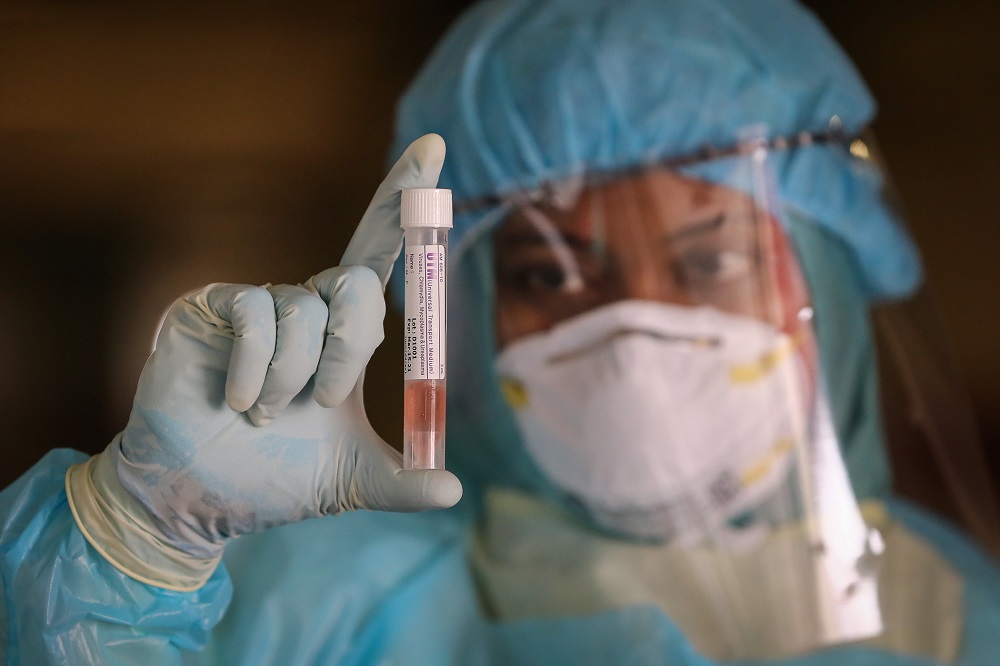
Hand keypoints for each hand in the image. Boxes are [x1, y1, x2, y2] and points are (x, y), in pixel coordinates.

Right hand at [66, 134, 461, 589]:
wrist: (202, 498)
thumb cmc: (274, 481)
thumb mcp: (353, 481)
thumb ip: (405, 481)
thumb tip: (454, 492)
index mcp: (345, 333)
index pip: (383, 256)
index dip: (405, 201)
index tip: (434, 147)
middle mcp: (306, 306)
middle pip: (358, 281)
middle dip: (352, 348)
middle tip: (321, 403)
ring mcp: (258, 302)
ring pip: (306, 310)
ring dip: (293, 378)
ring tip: (264, 417)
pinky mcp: (212, 306)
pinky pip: (254, 314)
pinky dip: (254, 368)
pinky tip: (236, 402)